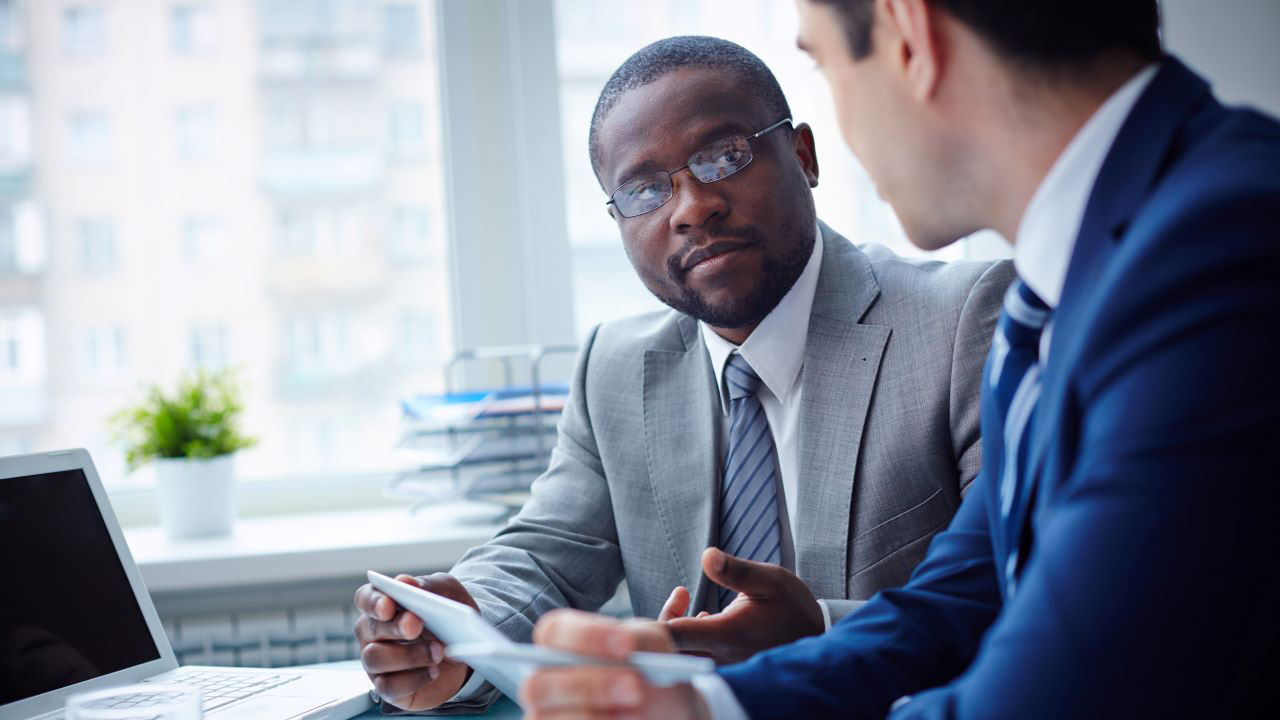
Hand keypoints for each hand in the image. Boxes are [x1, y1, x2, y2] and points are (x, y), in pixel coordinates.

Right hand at [353, 572, 477, 710]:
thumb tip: (404, 581)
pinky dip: (413, 680)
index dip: (373, 602)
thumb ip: (427, 586)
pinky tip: (433, 672)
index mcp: (382, 604)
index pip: (365, 599)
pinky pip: (389, 687)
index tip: (388, 605)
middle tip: (416, 625)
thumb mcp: (446, 592)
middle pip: (371, 629)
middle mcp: (373, 633)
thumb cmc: (448, 615)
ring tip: (438, 651)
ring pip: (376, 659)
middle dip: (394, 627)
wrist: (467, 647)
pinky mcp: (389, 687)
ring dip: (409, 655)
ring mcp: (377, 662)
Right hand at [523, 609, 708, 719]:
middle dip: (590, 686)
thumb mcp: (652, 646)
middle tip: (634, 688)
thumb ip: (640, 641)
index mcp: (561, 642)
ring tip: (637, 714)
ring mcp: (546, 715)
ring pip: (551, 719)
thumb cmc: (647, 669)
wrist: (661, 706)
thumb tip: (627, 648)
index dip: (587, 637)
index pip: (554, 631)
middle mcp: (544, 679)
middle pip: (541, 684)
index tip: (627, 645)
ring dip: (596, 716)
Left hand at [664, 548, 823, 664]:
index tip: (672, 598)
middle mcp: (720, 656)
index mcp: (727, 635)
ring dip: (674, 627)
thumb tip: (707, 556)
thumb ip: (736, 570)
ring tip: (684, 598)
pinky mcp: (722, 665)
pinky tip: (700, 615)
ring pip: (679, 655)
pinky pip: (692, 656)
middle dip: (662, 623)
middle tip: (680, 595)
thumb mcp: (770, 580)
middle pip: (669, 651)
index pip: (674, 637)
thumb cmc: (792, 608)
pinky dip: (687, 636)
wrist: (815, 640)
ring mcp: (720, 664)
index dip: (655, 624)